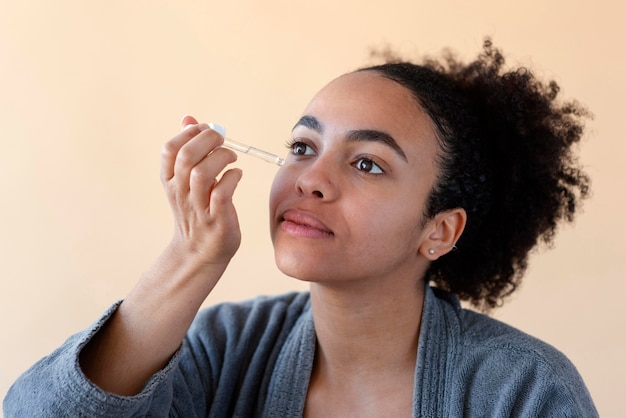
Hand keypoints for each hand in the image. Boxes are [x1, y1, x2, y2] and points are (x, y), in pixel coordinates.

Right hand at [160, 115, 242, 267]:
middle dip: (208, 140)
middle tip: (222, 141)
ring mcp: (198, 207)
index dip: (189, 133)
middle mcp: (180, 192)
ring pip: (201, 173)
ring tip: (231, 158)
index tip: (205, 131)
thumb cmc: (197, 210)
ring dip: (221, 158)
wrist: (199, 253)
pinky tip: (236, 176)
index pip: (169, 149)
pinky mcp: (217, 219)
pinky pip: (222, 193)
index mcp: (170, 181)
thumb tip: (189, 119)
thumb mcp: (186, 181)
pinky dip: (232, 178)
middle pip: (186, 156)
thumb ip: (187, 149)